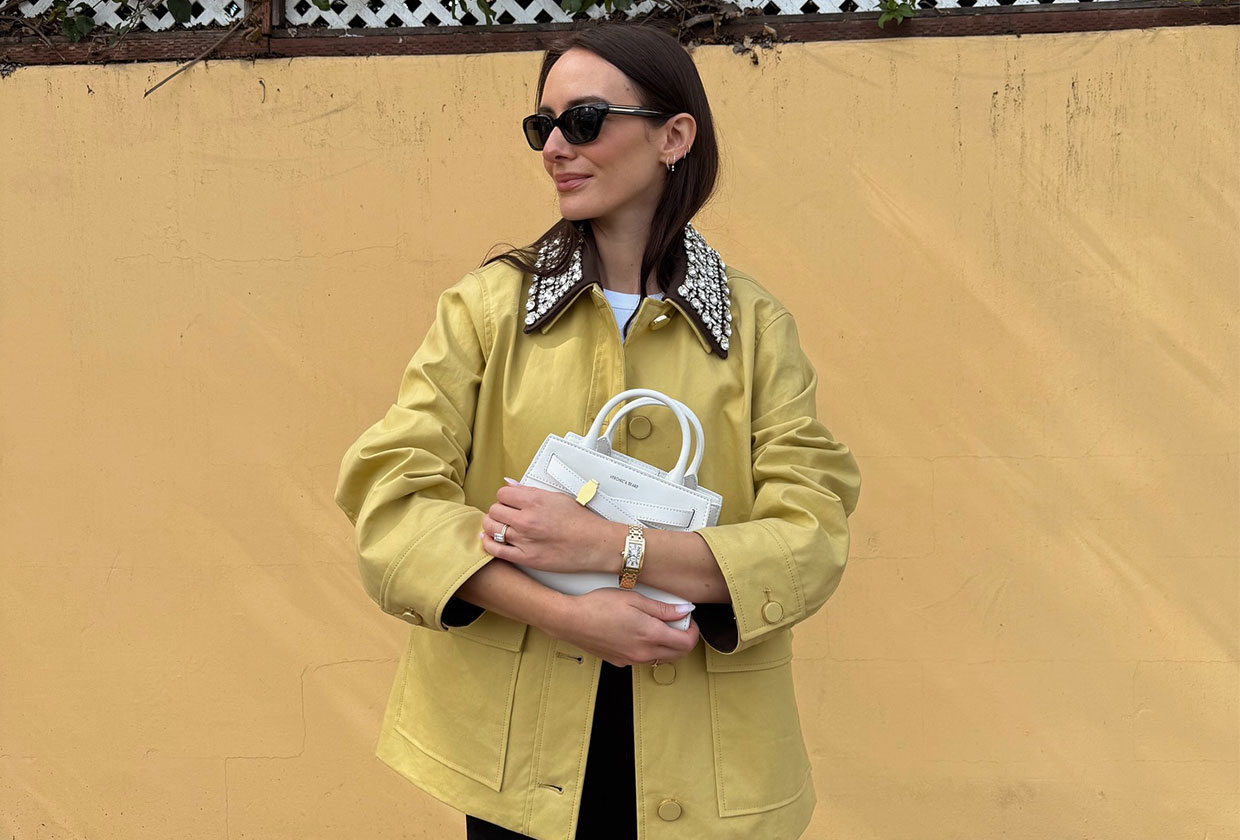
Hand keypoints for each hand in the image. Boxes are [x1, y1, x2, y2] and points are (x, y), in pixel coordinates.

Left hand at [481, 483, 621, 573]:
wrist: (595, 544)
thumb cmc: (581, 521)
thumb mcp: (557, 497)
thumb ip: (530, 491)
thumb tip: (512, 485)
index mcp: (535, 501)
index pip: (503, 493)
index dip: (505, 497)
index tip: (509, 501)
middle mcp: (527, 519)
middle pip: (494, 510)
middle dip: (498, 510)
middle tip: (505, 513)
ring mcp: (524, 540)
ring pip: (492, 528)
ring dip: (492, 525)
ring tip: (498, 525)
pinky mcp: (526, 558)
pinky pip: (496, 550)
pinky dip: (489, 543)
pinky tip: (491, 539)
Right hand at [549, 588, 699, 666]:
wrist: (570, 621)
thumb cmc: (598, 605)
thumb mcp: (635, 599)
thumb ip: (663, 609)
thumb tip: (684, 610)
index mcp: (650, 635)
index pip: (686, 643)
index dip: (693, 631)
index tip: (688, 620)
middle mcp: (643, 652)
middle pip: (677, 654)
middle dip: (683, 639)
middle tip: (675, 622)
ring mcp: (630, 660)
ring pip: (660, 657)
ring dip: (666, 645)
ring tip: (654, 625)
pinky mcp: (619, 662)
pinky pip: (642, 658)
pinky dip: (647, 648)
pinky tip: (636, 633)